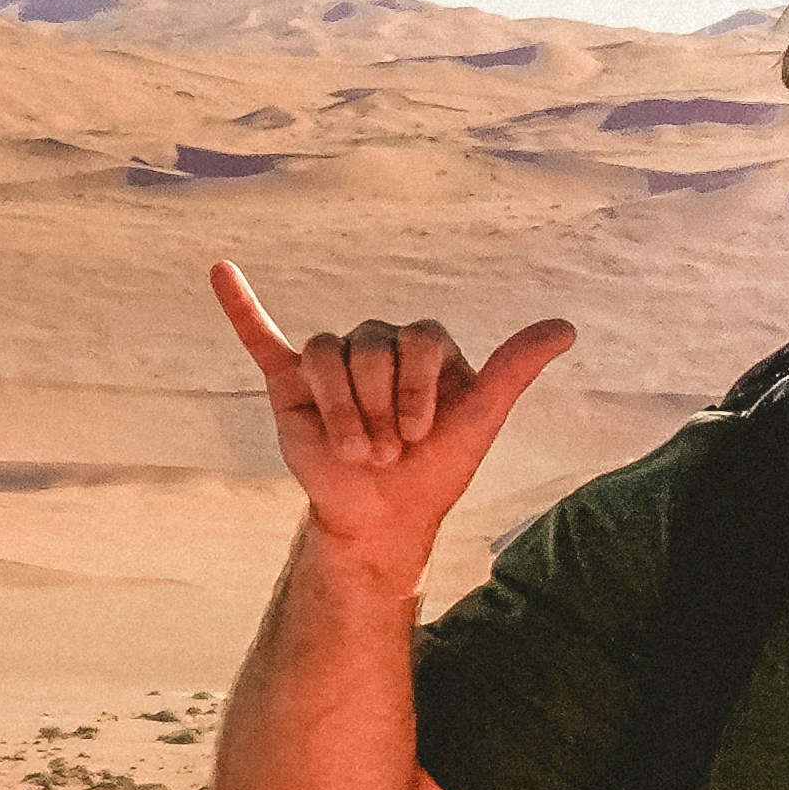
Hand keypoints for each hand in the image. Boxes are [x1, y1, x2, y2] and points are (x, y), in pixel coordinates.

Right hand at [207, 261, 572, 580]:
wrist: (384, 518)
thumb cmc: (436, 470)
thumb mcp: (481, 419)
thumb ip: (515, 369)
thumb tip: (566, 327)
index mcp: (422, 346)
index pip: (416, 339)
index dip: (416, 390)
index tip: (420, 435)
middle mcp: (376, 345)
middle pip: (369, 344)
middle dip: (378, 407)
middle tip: (385, 452)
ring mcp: (332, 363)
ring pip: (327, 351)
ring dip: (343, 410)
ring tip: (356, 451)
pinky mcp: (291, 384)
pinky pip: (262, 338)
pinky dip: (240, 306)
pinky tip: (221, 271)